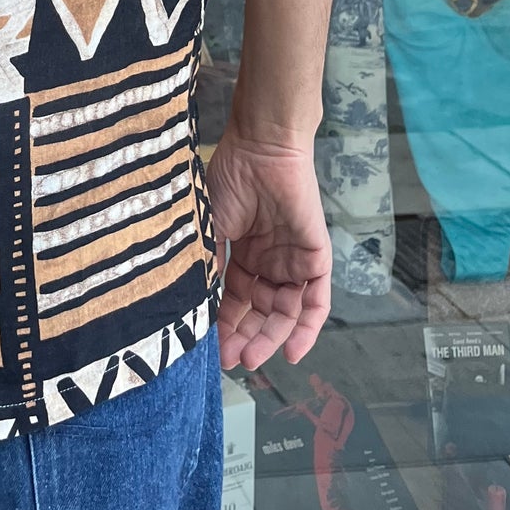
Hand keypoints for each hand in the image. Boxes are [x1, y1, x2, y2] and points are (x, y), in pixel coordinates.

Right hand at [205, 124, 330, 371]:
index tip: (213, 350)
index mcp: (242, 254)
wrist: (262, 148)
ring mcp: (293, 261)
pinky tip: (291, 350)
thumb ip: (207, 264)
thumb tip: (192, 306)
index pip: (236, 301)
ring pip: (286, 313)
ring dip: (271, 338)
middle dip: (248, 338)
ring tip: (253, 357)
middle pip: (261, 313)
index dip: (225, 325)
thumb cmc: (231, 178)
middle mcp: (269, 262)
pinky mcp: (317, 257)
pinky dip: (307, 329)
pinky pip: (317, 301)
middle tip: (234, 360)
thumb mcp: (209, 227)